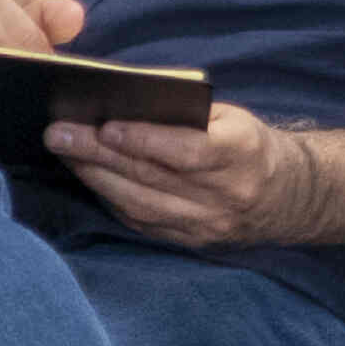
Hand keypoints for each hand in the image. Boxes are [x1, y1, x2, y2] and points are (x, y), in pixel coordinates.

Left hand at [45, 95, 323, 251]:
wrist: (286, 197)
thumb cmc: (247, 145)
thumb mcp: (231, 118)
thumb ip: (187, 114)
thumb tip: (125, 103)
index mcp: (241, 153)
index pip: (188, 151)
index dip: (144, 140)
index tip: (105, 126)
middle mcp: (225, 195)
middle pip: (152, 176)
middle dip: (98, 154)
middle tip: (58, 134)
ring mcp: (207, 225)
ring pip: (140, 204)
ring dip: (96, 177)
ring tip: (65, 152)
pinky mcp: (191, 243)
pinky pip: (142, 222)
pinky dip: (110, 198)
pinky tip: (88, 177)